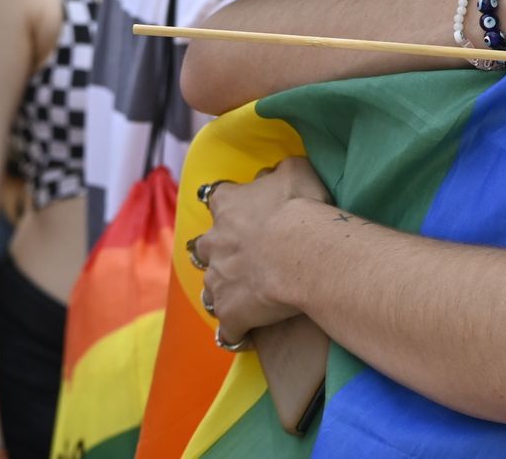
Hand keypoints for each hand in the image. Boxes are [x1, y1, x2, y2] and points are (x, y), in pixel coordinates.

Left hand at [192, 157, 331, 343]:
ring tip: (244, 295)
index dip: (227, 204)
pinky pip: (228, 329)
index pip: (216, 198)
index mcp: (228, 205)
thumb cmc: (301, 207)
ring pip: (210, 288)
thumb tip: (271, 172)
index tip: (238, 208)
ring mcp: (218, 280)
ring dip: (223, 290)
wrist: (303, 252)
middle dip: (216, 251)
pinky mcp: (230, 313)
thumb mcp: (296, 171)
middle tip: (239, 255)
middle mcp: (214, 242)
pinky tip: (248, 334)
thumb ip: (280, 170)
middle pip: (202, 247)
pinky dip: (237, 330)